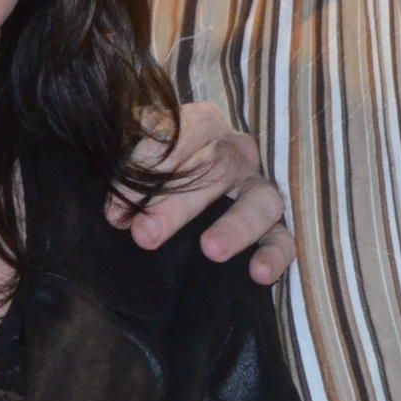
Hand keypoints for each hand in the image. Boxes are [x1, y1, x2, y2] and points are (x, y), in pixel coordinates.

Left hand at [108, 101, 294, 284]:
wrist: (183, 188)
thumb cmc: (155, 171)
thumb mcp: (137, 160)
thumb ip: (128, 173)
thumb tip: (117, 211)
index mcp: (203, 127)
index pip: (186, 131)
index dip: (153, 161)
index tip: (119, 201)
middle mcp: (236, 153)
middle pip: (217, 170)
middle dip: (178, 206)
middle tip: (145, 236)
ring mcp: (258, 188)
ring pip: (260, 201)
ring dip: (236, 226)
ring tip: (211, 250)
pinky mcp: (273, 226)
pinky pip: (283, 239)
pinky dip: (274, 255)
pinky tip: (258, 273)